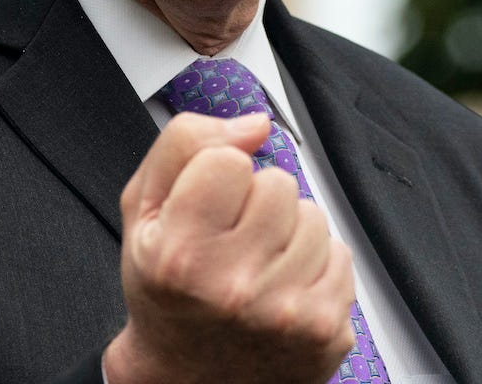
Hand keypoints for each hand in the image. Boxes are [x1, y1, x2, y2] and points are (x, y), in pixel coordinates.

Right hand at [103, 112, 354, 383]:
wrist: (186, 380)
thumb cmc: (165, 291)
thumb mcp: (142, 212)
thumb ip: (185, 146)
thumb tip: (255, 124)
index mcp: (179, 255)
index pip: (228, 159)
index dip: (215, 178)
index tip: (203, 213)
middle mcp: (234, 288)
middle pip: (278, 182)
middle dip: (256, 203)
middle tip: (230, 242)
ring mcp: (286, 313)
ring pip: (313, 215)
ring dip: (288, 232)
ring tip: (256, 266)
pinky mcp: (326, 329)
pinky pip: (339, 252)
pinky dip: (313, 264)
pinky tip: (281, 289)